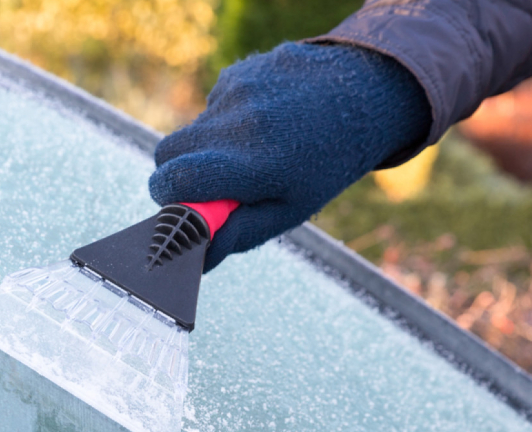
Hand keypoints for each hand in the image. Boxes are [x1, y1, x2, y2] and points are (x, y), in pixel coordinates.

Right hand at [149, 42, 430, 270]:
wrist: (365, 94)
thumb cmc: (326, 163)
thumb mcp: (290, 210)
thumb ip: (238, 233)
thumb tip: (196, 259)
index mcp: (253, 164)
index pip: (175, 179)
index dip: (166, 197)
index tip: (177, 204)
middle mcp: (239, 123)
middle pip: (167, 152)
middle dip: (177, 172)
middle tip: (209, 185)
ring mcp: (236, 91)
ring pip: (191, 130)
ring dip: (207, 147)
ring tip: (252, 149)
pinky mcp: (237, 72)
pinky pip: (211, 107)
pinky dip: (226, 120)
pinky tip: (262, 121)